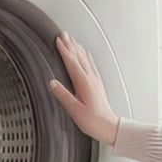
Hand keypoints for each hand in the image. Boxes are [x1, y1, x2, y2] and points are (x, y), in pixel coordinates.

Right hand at [48, 31, 119, 145]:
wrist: (109, 127)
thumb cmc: (93, 121)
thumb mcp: (74, 110)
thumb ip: (63, 95)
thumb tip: (52, 83)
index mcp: (84, 83)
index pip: (72, 62)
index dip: (64, 50)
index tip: (58, 40)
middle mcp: (91, 79)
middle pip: (79, 57)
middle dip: (70, 44)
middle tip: (63, 34)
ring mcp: (95, 81)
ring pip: (85, 59)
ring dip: (77, 48)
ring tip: (72, 40)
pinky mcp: (97, 84)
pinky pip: (91, 65)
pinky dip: (86, 57)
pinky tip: (85, 54)